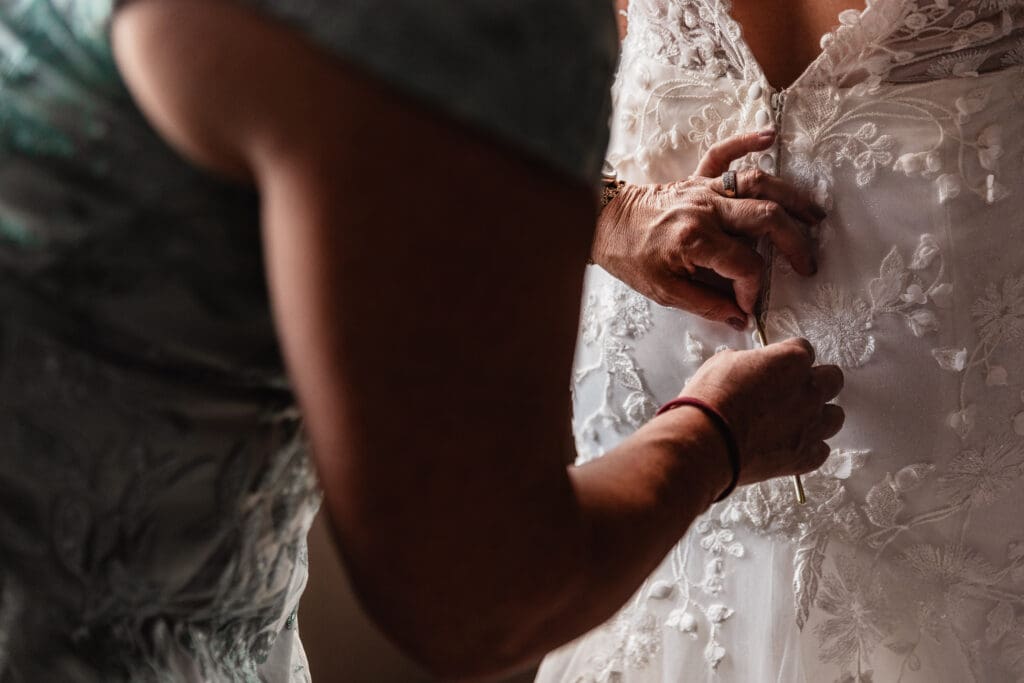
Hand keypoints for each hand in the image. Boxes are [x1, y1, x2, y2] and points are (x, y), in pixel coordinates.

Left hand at [592, 131, 826, 329]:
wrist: (601, 223)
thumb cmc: (630, 258)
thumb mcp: (665, 292)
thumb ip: (706, 305)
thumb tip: (740, 318)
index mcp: (696, 241)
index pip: (745, 266)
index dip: (753, 289)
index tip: (748, 304)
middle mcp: (705, 209)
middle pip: (765, 219)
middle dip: (793, 244)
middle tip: (808, 265)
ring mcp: (702, 189)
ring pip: (757, 184)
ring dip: (790, 199)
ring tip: (814, 217)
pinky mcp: (695, 177)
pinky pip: (723, 153)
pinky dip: (746, 141)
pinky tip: (770, 136)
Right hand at [679, 337, 843, 483]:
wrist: (706, 441)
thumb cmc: (711, 400)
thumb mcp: (723, 363)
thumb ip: (748, 361)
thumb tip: (747, 367)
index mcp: (791, 360)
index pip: (804, 349)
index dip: (788, 357)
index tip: (778, 364)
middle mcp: (810, 390)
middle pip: (833, 379)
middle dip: (815, 381)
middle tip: (793, 389)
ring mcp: (811, 425)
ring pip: (835, 416)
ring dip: (819, 415)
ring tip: (796, 419)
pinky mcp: (805, 457)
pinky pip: (821, 450)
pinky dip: (808, 447)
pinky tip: (790, 444)